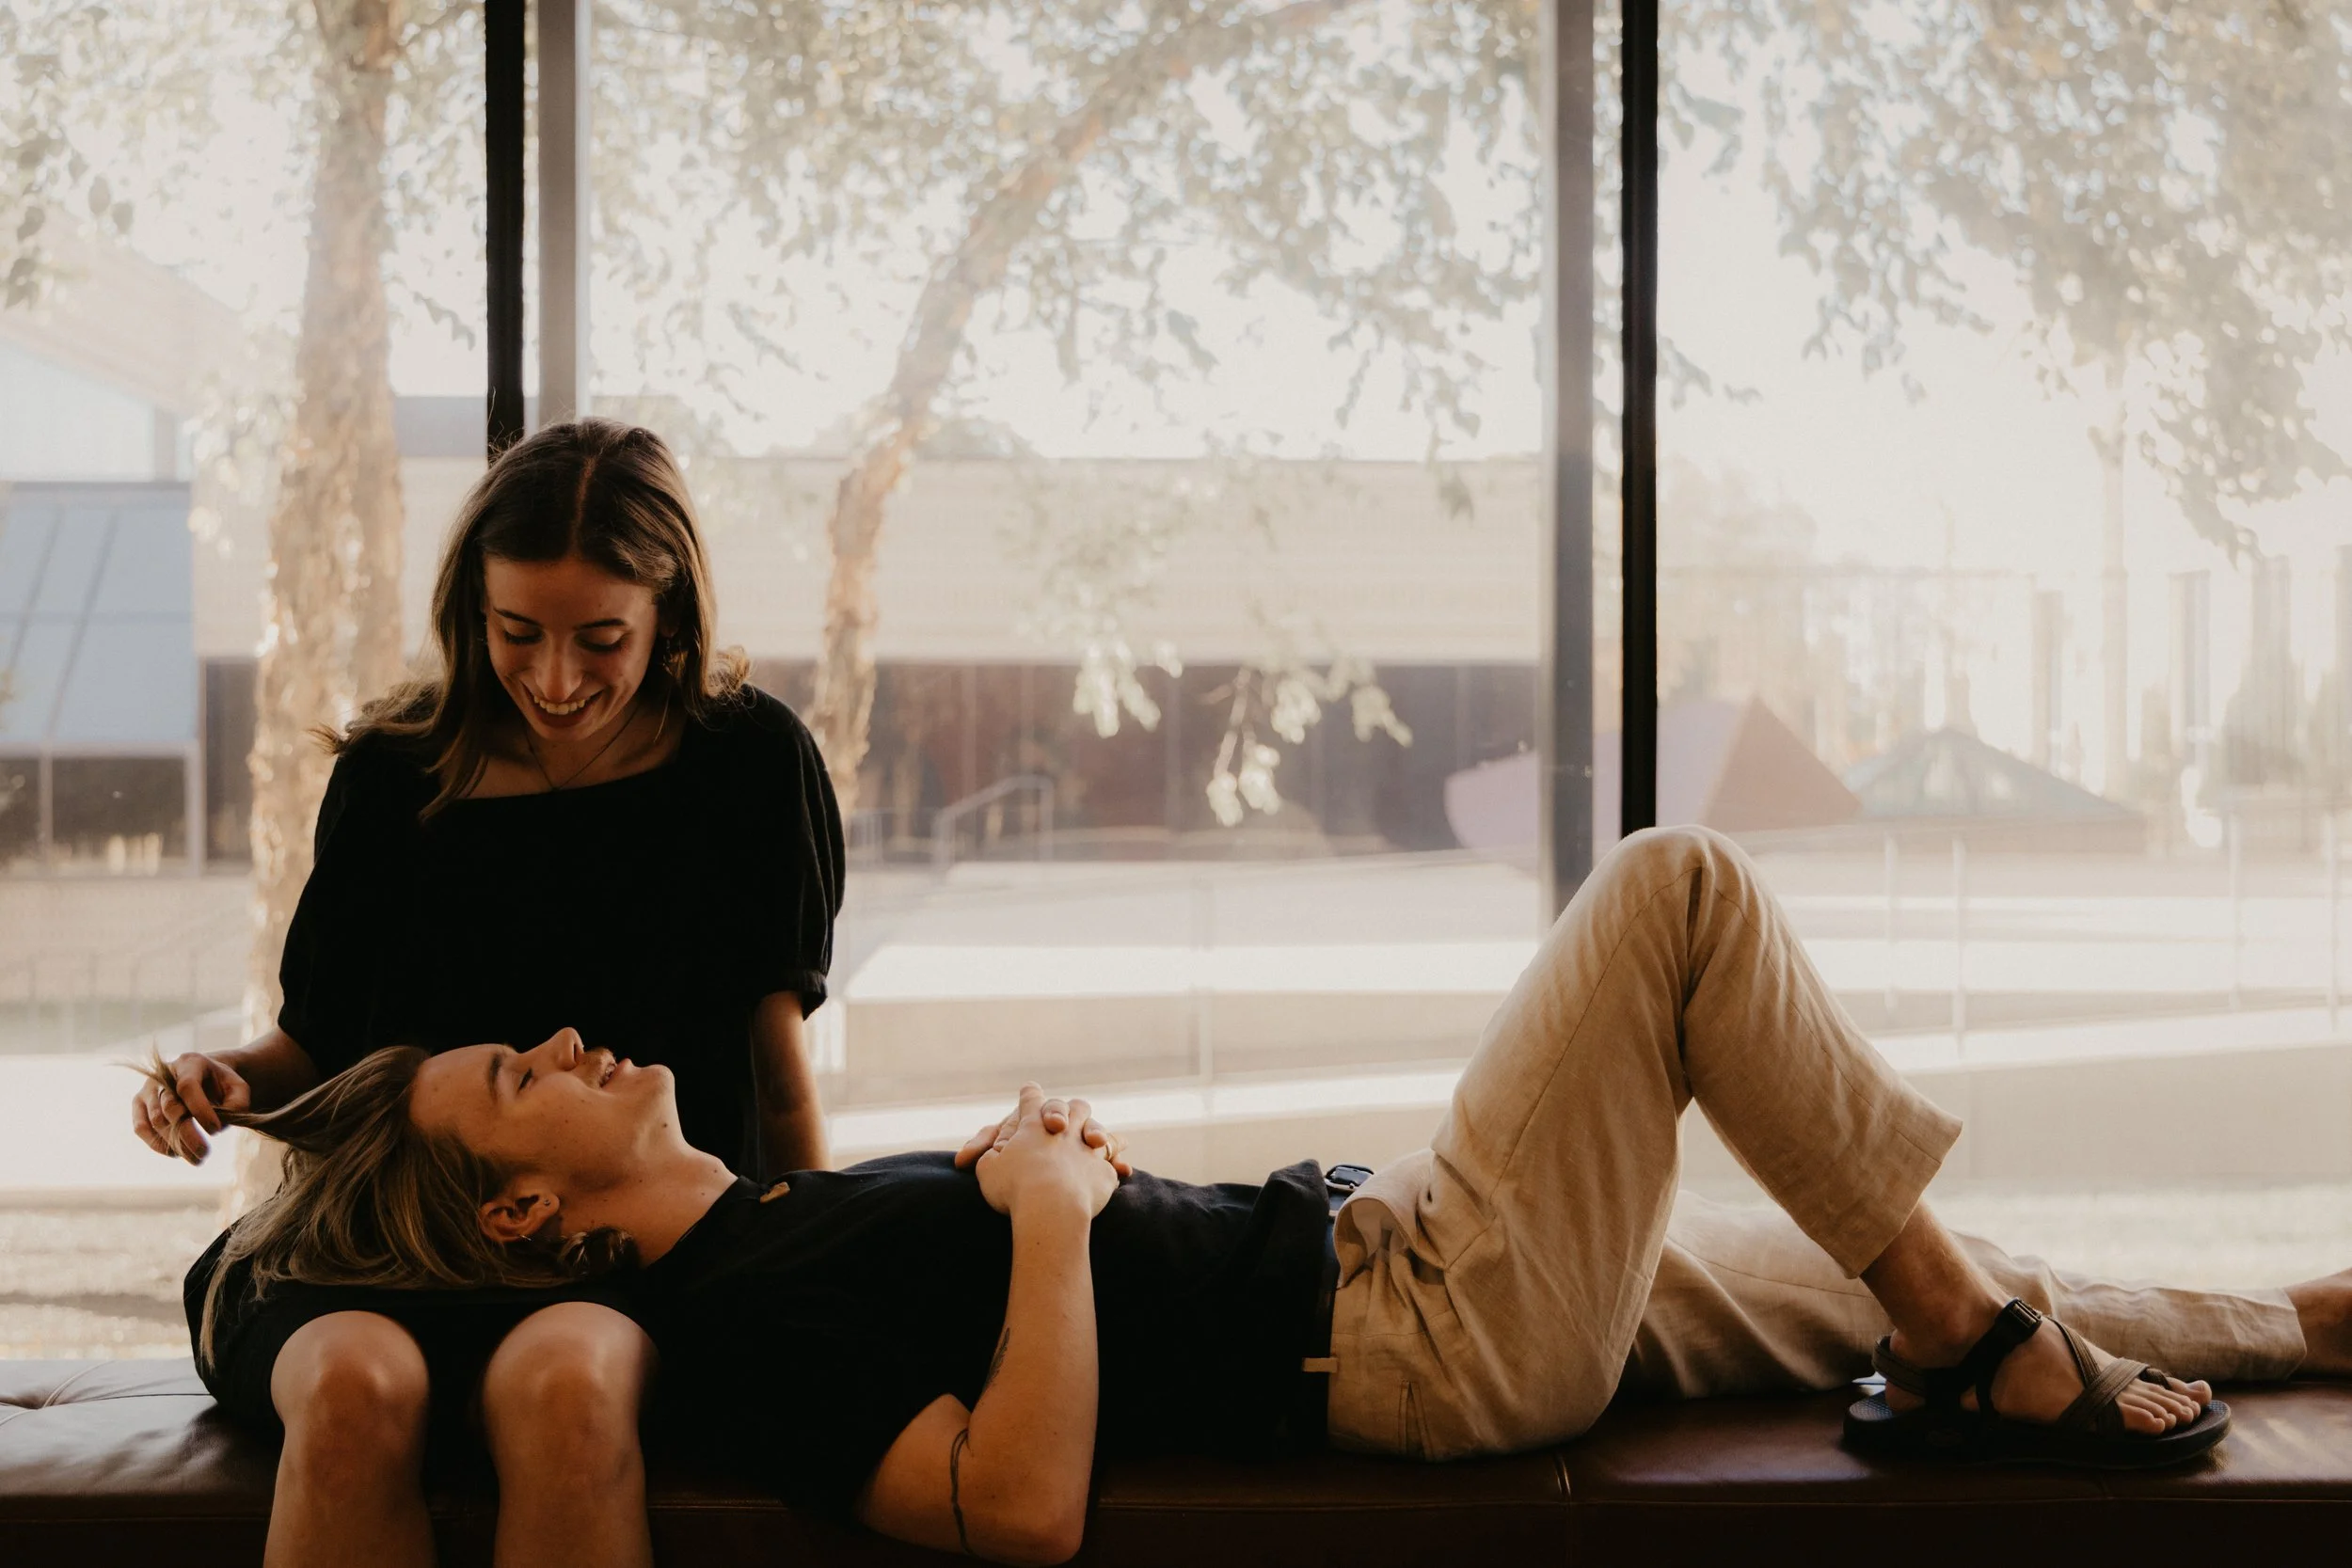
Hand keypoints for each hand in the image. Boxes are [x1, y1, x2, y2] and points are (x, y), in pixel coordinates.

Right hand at [132, 1052, 250, 1164]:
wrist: (203, 1076)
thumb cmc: (221, 1084)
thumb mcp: (238, 1087)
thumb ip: (238, 1103)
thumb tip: (222, 1124)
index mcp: (190, 1063)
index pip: (188, 1087)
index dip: (201, 1111)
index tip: (216, 1131)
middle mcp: (163, 1074)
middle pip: (170, 1108)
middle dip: (188, 1135)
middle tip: (205, 1153)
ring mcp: (148, 1089)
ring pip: (155, 1121)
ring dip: (175, 1144)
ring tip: (196, 1158)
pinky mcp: (139, 1104)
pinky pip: (141, 1127)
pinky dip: (157, 1144)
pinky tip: (177, 1152)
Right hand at [957, 1087, 1130, 1176]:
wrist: (1051, 1207)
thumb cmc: (1014, 1186)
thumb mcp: (989, 1169)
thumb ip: (990, 1156)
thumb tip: (990, 1156)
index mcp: (1033, 1123)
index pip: (1030, 1099)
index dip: (1029, 1095)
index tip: (1030, 1090)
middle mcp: (1064, 1129)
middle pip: (1073, 1107)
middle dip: (1070, 1110)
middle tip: (1066, 1121)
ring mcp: (1087, 1148)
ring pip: (1098, 1131)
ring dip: (1098, 1134)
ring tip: (1100, 1141)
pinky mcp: (1104, 1172)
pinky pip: (1112, 1164)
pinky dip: (1114, 1166)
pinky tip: (1119, 1170)